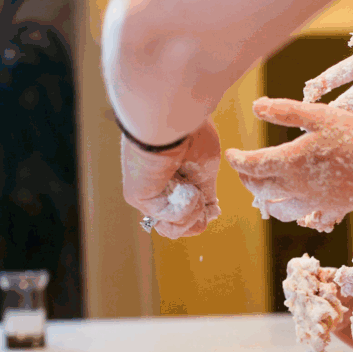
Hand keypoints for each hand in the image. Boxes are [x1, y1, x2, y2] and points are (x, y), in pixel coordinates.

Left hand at [121, 119, 221, 238]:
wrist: (172, 121)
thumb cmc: (191, 134)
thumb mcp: (206, 169)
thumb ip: (206, 192)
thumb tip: (212, 212)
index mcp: (174, 181)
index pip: (188, 213)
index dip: (203, 215)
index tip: (212, 205)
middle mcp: (159, 190)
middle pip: (180, 229)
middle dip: (198, 220)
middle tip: (199, 197)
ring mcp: (148, 196)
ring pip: (175, 230)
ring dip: (194, 214)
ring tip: (192, 191)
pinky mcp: (140, 198)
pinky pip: (173, 219)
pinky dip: (187, 207)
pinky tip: (186, 188)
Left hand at [224, 98, 352, 231]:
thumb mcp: (321, 116)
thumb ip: (286, 111)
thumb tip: (255, 106)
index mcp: (290, 161)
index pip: (251, 165)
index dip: (236, 160)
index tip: (231, 153)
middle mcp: (296, 186)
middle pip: (259, 189)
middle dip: (247, 178)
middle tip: (244, 169)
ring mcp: (312, 201)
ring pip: (277, 208)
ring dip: (265, 198)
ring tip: (265, 188)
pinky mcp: (327, 209)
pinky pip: (300, 214)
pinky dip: (288, 208)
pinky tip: (292, 198)